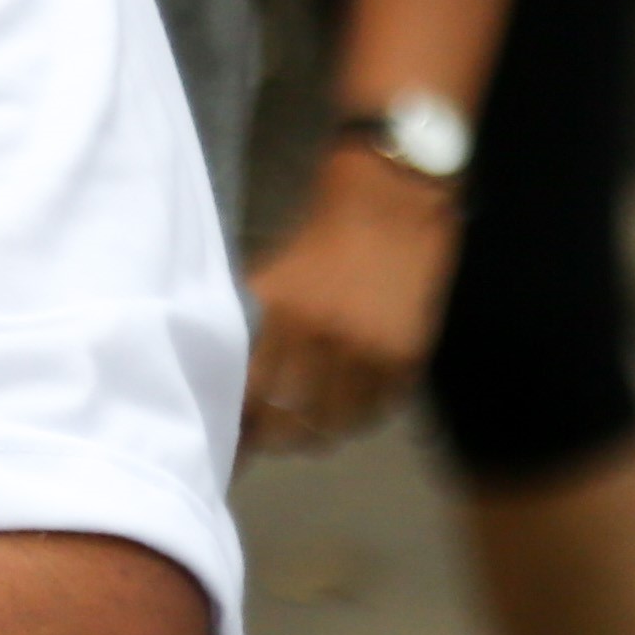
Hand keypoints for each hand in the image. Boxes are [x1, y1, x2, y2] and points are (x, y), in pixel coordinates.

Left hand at [241, 150, 460, 458]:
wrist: (396, 194)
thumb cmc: (322, 225)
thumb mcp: (272, 270)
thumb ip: (255, 327)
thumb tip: (237, 385)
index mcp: (280, 312)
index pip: (248, 394)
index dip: (236, 424)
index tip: (227, 440)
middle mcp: (325, 339)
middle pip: (288, 422)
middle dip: (272, 435)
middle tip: (264, 433)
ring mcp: (371, 352)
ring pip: (334, 426)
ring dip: (315, 431)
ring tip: (304, 423)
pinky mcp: (407, 357)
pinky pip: (376, 413)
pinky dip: (358, 417)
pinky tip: (345, 406)